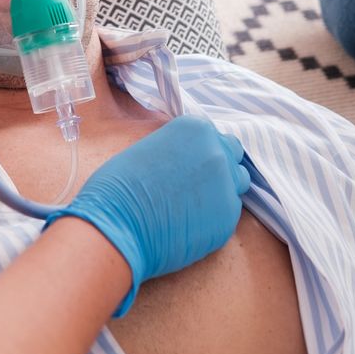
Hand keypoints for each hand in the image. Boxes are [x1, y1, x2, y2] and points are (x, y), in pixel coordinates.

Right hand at [45, 116, 249, 315]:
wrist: (117, 224)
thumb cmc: (120, 185)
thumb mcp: (151, 148)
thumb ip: (178, 147)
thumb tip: (187, 157)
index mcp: (196, 128)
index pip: (214, 135)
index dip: (202, 150)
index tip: (190, 162)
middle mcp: (217, 152)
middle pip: (233, 154)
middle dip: (220, 164)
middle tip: (197, 181)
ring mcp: (226, 185)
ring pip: (237, 183)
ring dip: (222, 188)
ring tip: (194, 203)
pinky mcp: (227, 219)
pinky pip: (228, 212)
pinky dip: (214, 216)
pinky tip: (189, 222)